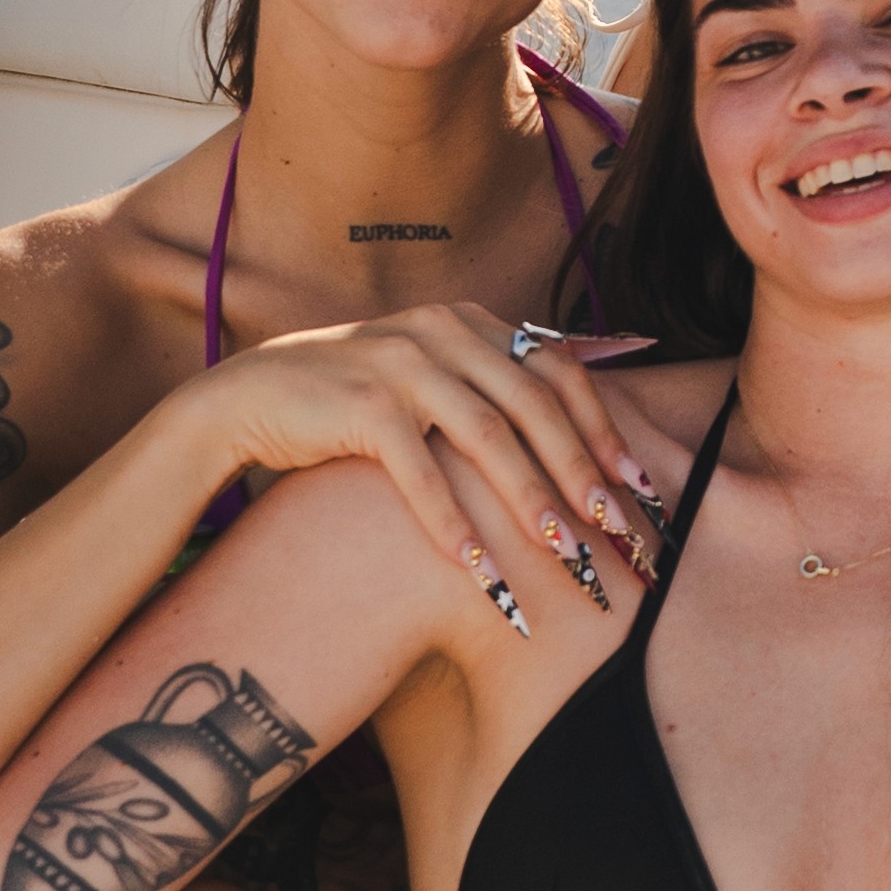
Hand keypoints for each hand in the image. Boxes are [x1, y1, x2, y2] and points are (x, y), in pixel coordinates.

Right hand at [181, 308, 677, 621]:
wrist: (250, 398)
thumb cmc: (354, 401)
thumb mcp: (430, 376)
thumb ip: (493, 387)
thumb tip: (585, 410)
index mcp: (470, 322)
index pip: (558, 373)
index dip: (604, 430)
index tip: (640, 487)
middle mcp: (443, 332)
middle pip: (535, 407)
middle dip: (583, 474)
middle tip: (618, 532)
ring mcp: (402, 364)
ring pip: (488, 438)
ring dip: (531, 502)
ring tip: (566, 555)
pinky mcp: (361, 405)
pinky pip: (421, 471)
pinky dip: (452, 522)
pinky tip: (478, 567)